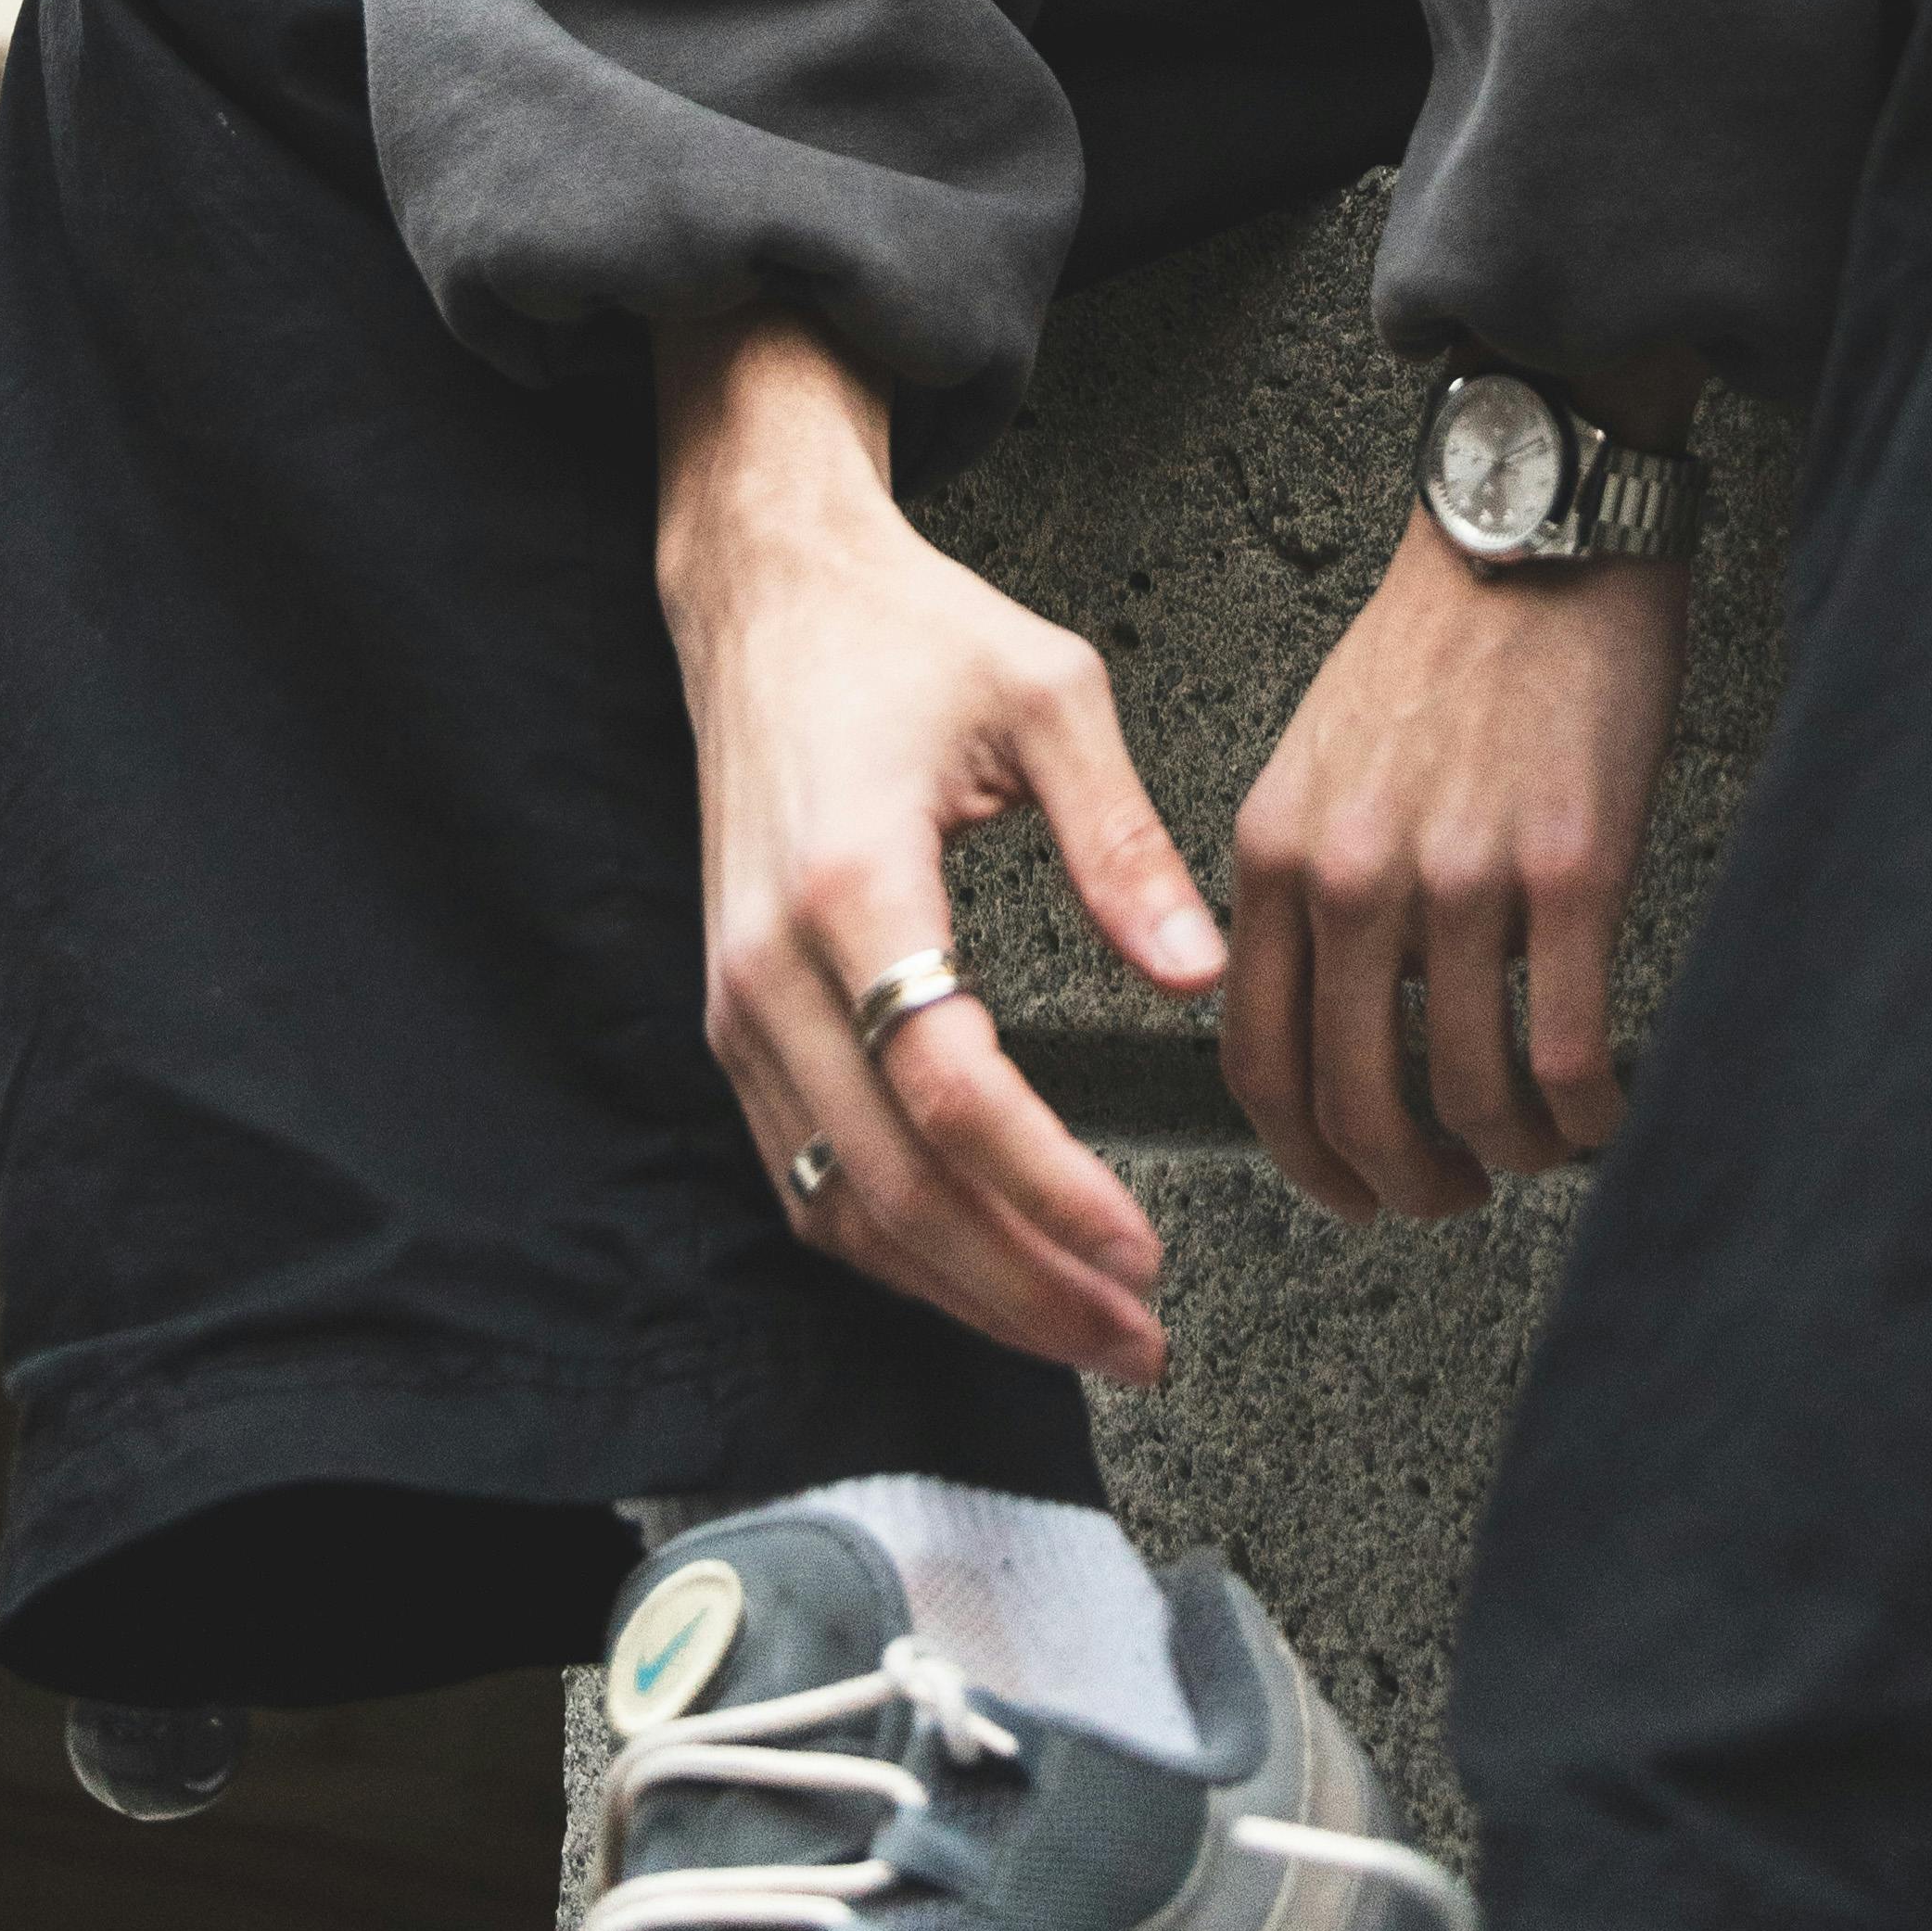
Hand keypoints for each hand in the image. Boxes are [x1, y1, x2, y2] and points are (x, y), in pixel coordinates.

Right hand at [656, 313, 1224, 1384]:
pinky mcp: (735, 1017)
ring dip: (960, 1288)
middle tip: (1137, 1336)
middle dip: (1020, 1285)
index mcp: (852, 880)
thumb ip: (1122, 840)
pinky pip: (804, 1173)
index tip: (1141, 1248)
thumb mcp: (1046, 692)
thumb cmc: (903, 629)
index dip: (1048, 1189)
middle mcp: (772, 964)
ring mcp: (738, 1002)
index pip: (949, 1090)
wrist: (765, 594)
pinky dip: (892, 1245)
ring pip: (838, 1205)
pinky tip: (979, 1268)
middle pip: (892, 1185)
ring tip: (1081, 1328)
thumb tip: (1196, 975)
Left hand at [1223, 503, 1688, 1221]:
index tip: (1348, 1190)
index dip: (1304, 1159)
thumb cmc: (1439, 642)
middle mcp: (1352, 873)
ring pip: (1468, 1094)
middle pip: (1356, 1104)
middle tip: (1447, 1196)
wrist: (1535, 534)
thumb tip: (1326, 1019)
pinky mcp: (1571, 869)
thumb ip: (1304, 883)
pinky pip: (1567, 1050)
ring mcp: (1461, 876)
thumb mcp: (1319, 759)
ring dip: (1505, 1156)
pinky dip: (1584, 1114)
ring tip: (1532, 1150)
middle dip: (1404, 1185)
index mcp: (1276, 849)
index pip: (1258, 1060)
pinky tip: (1598, 1112)